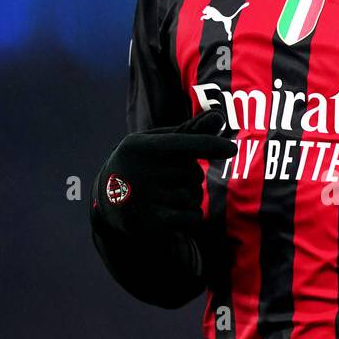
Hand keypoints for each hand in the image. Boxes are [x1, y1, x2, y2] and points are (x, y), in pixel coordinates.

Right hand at [91, 110, 234, 237]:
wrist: (107, 201)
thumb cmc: (141, 164)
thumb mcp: (156, 144)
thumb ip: (189, 133)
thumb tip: (219, 117)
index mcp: (142, 146)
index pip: (184, 143)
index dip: (209, 145)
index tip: (232, 149)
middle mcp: (141, 170)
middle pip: (193, 173)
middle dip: (190, 178)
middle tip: (166, 181)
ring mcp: (144, 197)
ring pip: (194, 196)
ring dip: (190, 198)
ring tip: (166, 197)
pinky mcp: (149, 221)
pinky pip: (192, 216)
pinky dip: (191, 216)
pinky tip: (173, 214)